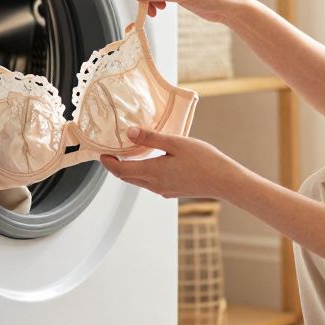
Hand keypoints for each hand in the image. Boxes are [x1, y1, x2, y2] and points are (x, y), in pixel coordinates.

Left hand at [100, 127, 247, 199]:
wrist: (224, 181)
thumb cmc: (204, 159)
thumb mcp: (176, 142)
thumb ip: (150, 138)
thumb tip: (128, 133)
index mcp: (152, 172)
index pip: (120, 171)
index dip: (107, 163)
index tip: (100, 153)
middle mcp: (154, 185)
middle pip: (127, 177)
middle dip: (115, 166)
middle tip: (110, 153)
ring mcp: (163, 190)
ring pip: (138, 181)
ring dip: (129, 170)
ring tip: (128, 154)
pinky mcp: (172, 191)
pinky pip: (150, 183)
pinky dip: (143, 173)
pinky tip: (150, 162)